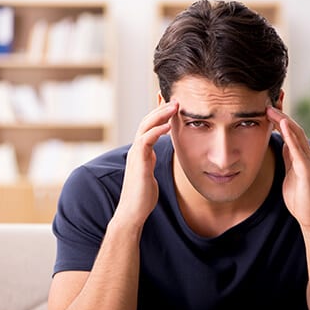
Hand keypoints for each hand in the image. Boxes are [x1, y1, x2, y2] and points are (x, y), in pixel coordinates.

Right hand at [115, 101, 178, 228]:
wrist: (133, 212)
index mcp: (141, 151)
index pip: (149, 126)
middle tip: (176, 98)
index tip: (169, 101)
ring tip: (174, 106)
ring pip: (146, 127)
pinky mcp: (138, 162)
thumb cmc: (142, 195)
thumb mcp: (150, 172)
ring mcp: (136, 155)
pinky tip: (168, 126)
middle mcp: (136, 149)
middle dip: (161, 108)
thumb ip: (152, 160)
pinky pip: (146, 141)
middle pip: (147, 121)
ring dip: (160, 115)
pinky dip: (156, 131)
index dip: (158, 113)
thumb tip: (156, 154)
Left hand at [266, 106, 309, 230]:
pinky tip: (283, 125)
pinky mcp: (307, 169)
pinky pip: (298, 149)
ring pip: (297, 135)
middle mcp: (307, 153)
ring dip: (284, 121)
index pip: (289, 131)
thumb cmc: (299, 195)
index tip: (264, 109)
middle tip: (266, 103)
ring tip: (272, 109)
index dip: (278, 119)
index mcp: (300, 154)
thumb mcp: (289, 171)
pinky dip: (291, 136)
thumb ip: (288, 157)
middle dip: (280, 115)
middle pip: (293, 128)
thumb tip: (283, 143)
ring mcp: (308, 160)